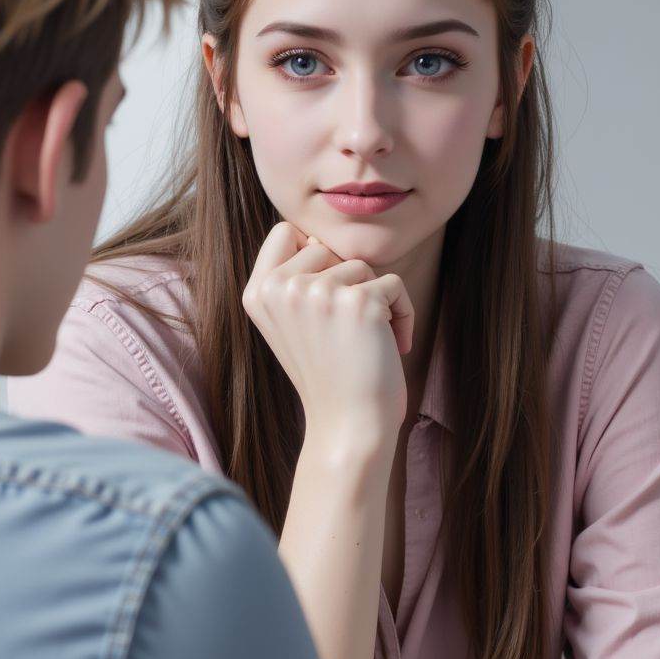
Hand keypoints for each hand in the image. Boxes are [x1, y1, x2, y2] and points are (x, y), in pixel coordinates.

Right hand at [242, 222, 413, 452]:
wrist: (347, 427)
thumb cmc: (327, 378)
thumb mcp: (290, 325)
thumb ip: (293, 281)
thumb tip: (315, 238)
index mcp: (257, 292)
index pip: (286, 231)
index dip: (313, 255)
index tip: (324, 298)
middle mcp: (281, 288)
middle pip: (327, 246)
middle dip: (347, 283)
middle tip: (348, 327)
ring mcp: (317, 292)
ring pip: (362, 266)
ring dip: (376, 301)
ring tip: (367, 341)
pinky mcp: (357, 302)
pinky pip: (394, 285)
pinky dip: (402, 314)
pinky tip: (392, 346)